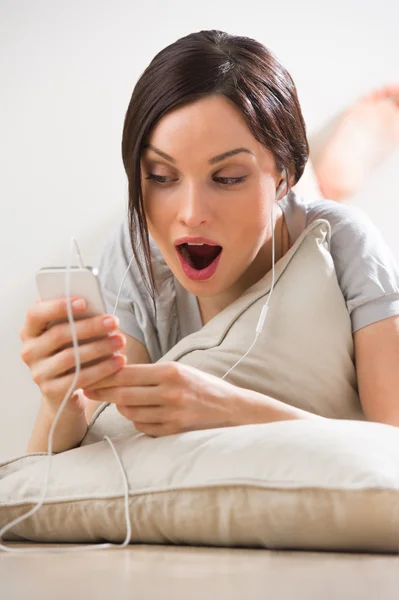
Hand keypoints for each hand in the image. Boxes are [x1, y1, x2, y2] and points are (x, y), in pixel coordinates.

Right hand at [20, 296, 125, 414]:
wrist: (64, 391)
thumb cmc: (70, 351)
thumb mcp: (69, 334)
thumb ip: (74, 318)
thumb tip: (95, 301)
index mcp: (29, 331)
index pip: (35, 314)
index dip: (58, 306)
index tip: (84, 301)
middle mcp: (29, 351)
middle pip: (58, 334)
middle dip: (90, 326)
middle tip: (114, 321)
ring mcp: (38, 373)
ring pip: (71, 356)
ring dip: (100, 347)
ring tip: (121, 341)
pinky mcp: (51, 391)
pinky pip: (79, 377)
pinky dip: (102, 369)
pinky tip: (119, 361)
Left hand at [82, 361, 239, 436]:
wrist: (232, 408)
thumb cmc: (202, 386)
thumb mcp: (179, 370)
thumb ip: (150, 374)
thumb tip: (115, 375)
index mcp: (171, 371)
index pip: (127, 373)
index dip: (104, 375)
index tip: (88, 376)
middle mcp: (171, 392)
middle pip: (123, 394)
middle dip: (102, 393)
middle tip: (88, 391)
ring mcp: (173, 414)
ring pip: (130, 412)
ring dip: (121, 407)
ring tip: (121, 401)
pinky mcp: (174, 431)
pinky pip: (143, 427)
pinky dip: (137, 420)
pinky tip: (142, 413)